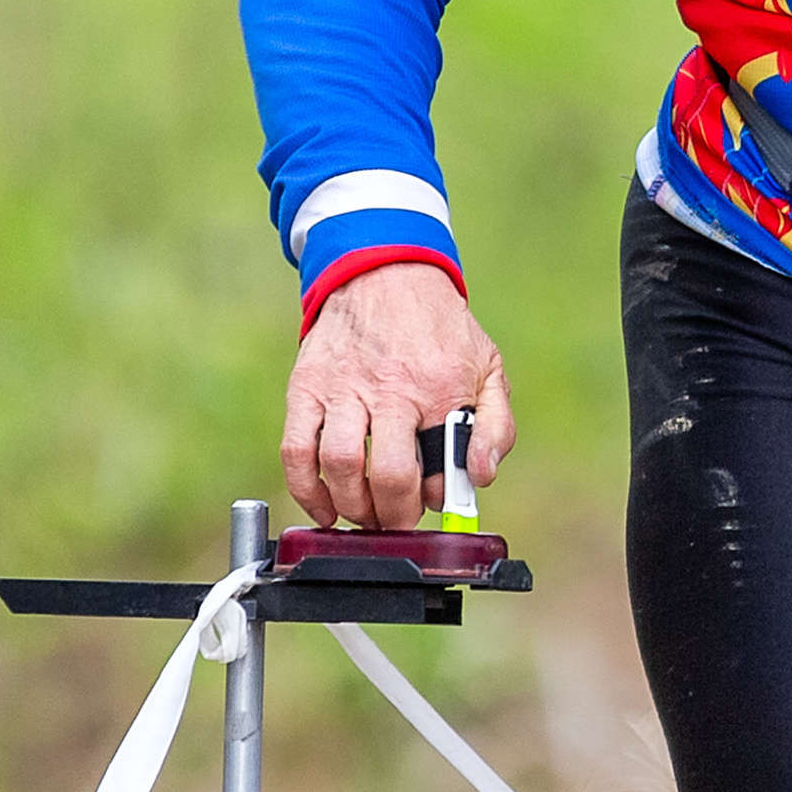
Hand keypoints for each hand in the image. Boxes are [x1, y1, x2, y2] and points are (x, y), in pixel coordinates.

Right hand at [278, 262, 515, 529]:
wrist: (383, 270)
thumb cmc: (438, 328)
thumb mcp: (486, 366)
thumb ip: (496, 425)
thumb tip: (479, 476)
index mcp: (439, 387)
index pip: (437, 467)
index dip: (434, 499)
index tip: (432, 502)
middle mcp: (390, 388)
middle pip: (386, 476)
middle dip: (392, 515)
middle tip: (395, 521)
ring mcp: (342, 388)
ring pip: (338, 466)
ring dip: (351, 506)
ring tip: (364, 514)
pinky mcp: (306, 387)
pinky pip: (295, 451)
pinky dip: (305, 490)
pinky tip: (323, 508)